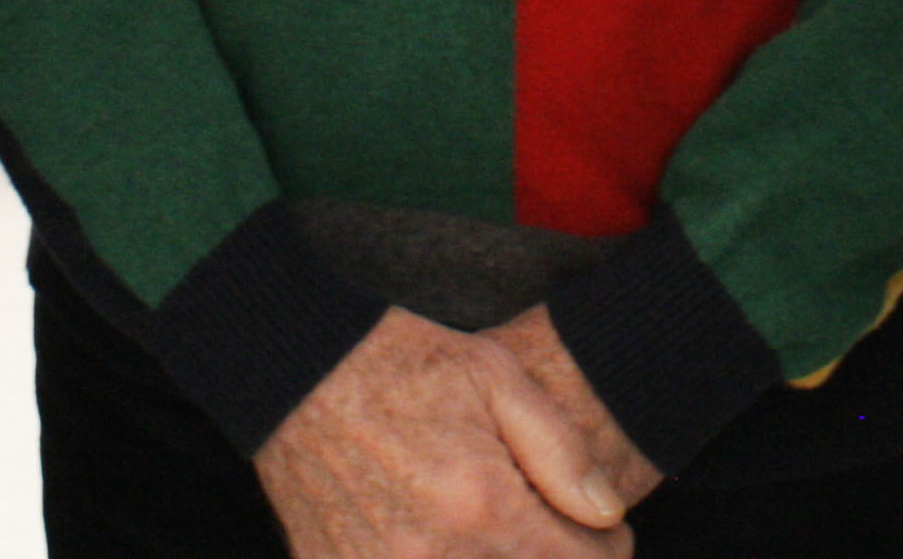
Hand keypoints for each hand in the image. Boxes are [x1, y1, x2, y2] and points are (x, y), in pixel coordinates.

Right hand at [254, 306, 636, 558]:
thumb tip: (608, 514)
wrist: (294, 369)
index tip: (603, 530)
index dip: (608, 551)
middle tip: (556, 539)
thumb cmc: (402, 363)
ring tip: (500, 540)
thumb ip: (562, 450)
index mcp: (481, 505)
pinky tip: (446, 544)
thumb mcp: (496, 374)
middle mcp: (433, 556)